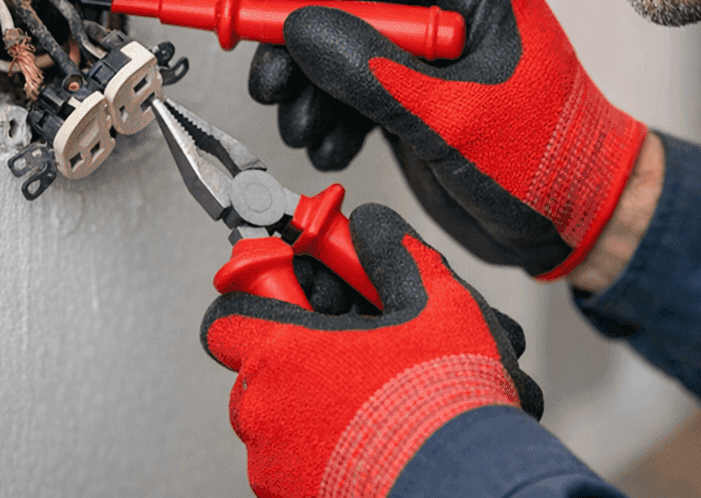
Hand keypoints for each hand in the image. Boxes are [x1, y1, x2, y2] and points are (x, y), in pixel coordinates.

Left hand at [202, 204, 541, 497]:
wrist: (473, 485)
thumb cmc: (447, 406)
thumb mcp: (436, 303)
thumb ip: (395, 255)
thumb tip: (375, 229)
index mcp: (284, 356)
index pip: (227, 317)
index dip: (261, 297)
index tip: (292, 290)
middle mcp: (266, 416)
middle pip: (261, 367)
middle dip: (305, 352)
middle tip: (357, 344)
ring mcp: (277, 467)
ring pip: (282, 417)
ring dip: (319, 400)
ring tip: (377, 395)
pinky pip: (297, 459)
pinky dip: (328, 444)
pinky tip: (378, 435)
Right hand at [247, 0, 647, 278]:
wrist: (583, 223)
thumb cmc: (553, 162)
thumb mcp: (453, 118)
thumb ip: (374, 73)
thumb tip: (303, 30)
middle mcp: (456, 14)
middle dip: (302, 36)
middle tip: (268, 75)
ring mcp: (437, 59)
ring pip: (349, 47)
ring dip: (313, 87)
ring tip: (300, 129)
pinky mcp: (423, 100)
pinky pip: (360, 89)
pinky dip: (334, 116)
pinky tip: (329, 147)